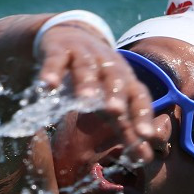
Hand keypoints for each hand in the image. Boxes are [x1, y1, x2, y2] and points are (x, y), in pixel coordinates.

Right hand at [35, 22, 155, 162]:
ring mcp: (84, 55)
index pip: (138, 97)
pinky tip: (47, 86)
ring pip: (86, 68)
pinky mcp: (59, 49)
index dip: (142, 115)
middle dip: (116, 96)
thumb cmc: (99, 79)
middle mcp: (108, 65)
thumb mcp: (113, 100)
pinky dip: (51, 72)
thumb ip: (127, 127)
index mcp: (126, 80)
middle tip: (116, 113)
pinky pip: (55, 60)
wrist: (70, 35)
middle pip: (115, 80)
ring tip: (84, 100)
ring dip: (86, 83)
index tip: (145, 136)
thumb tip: (144, 158)